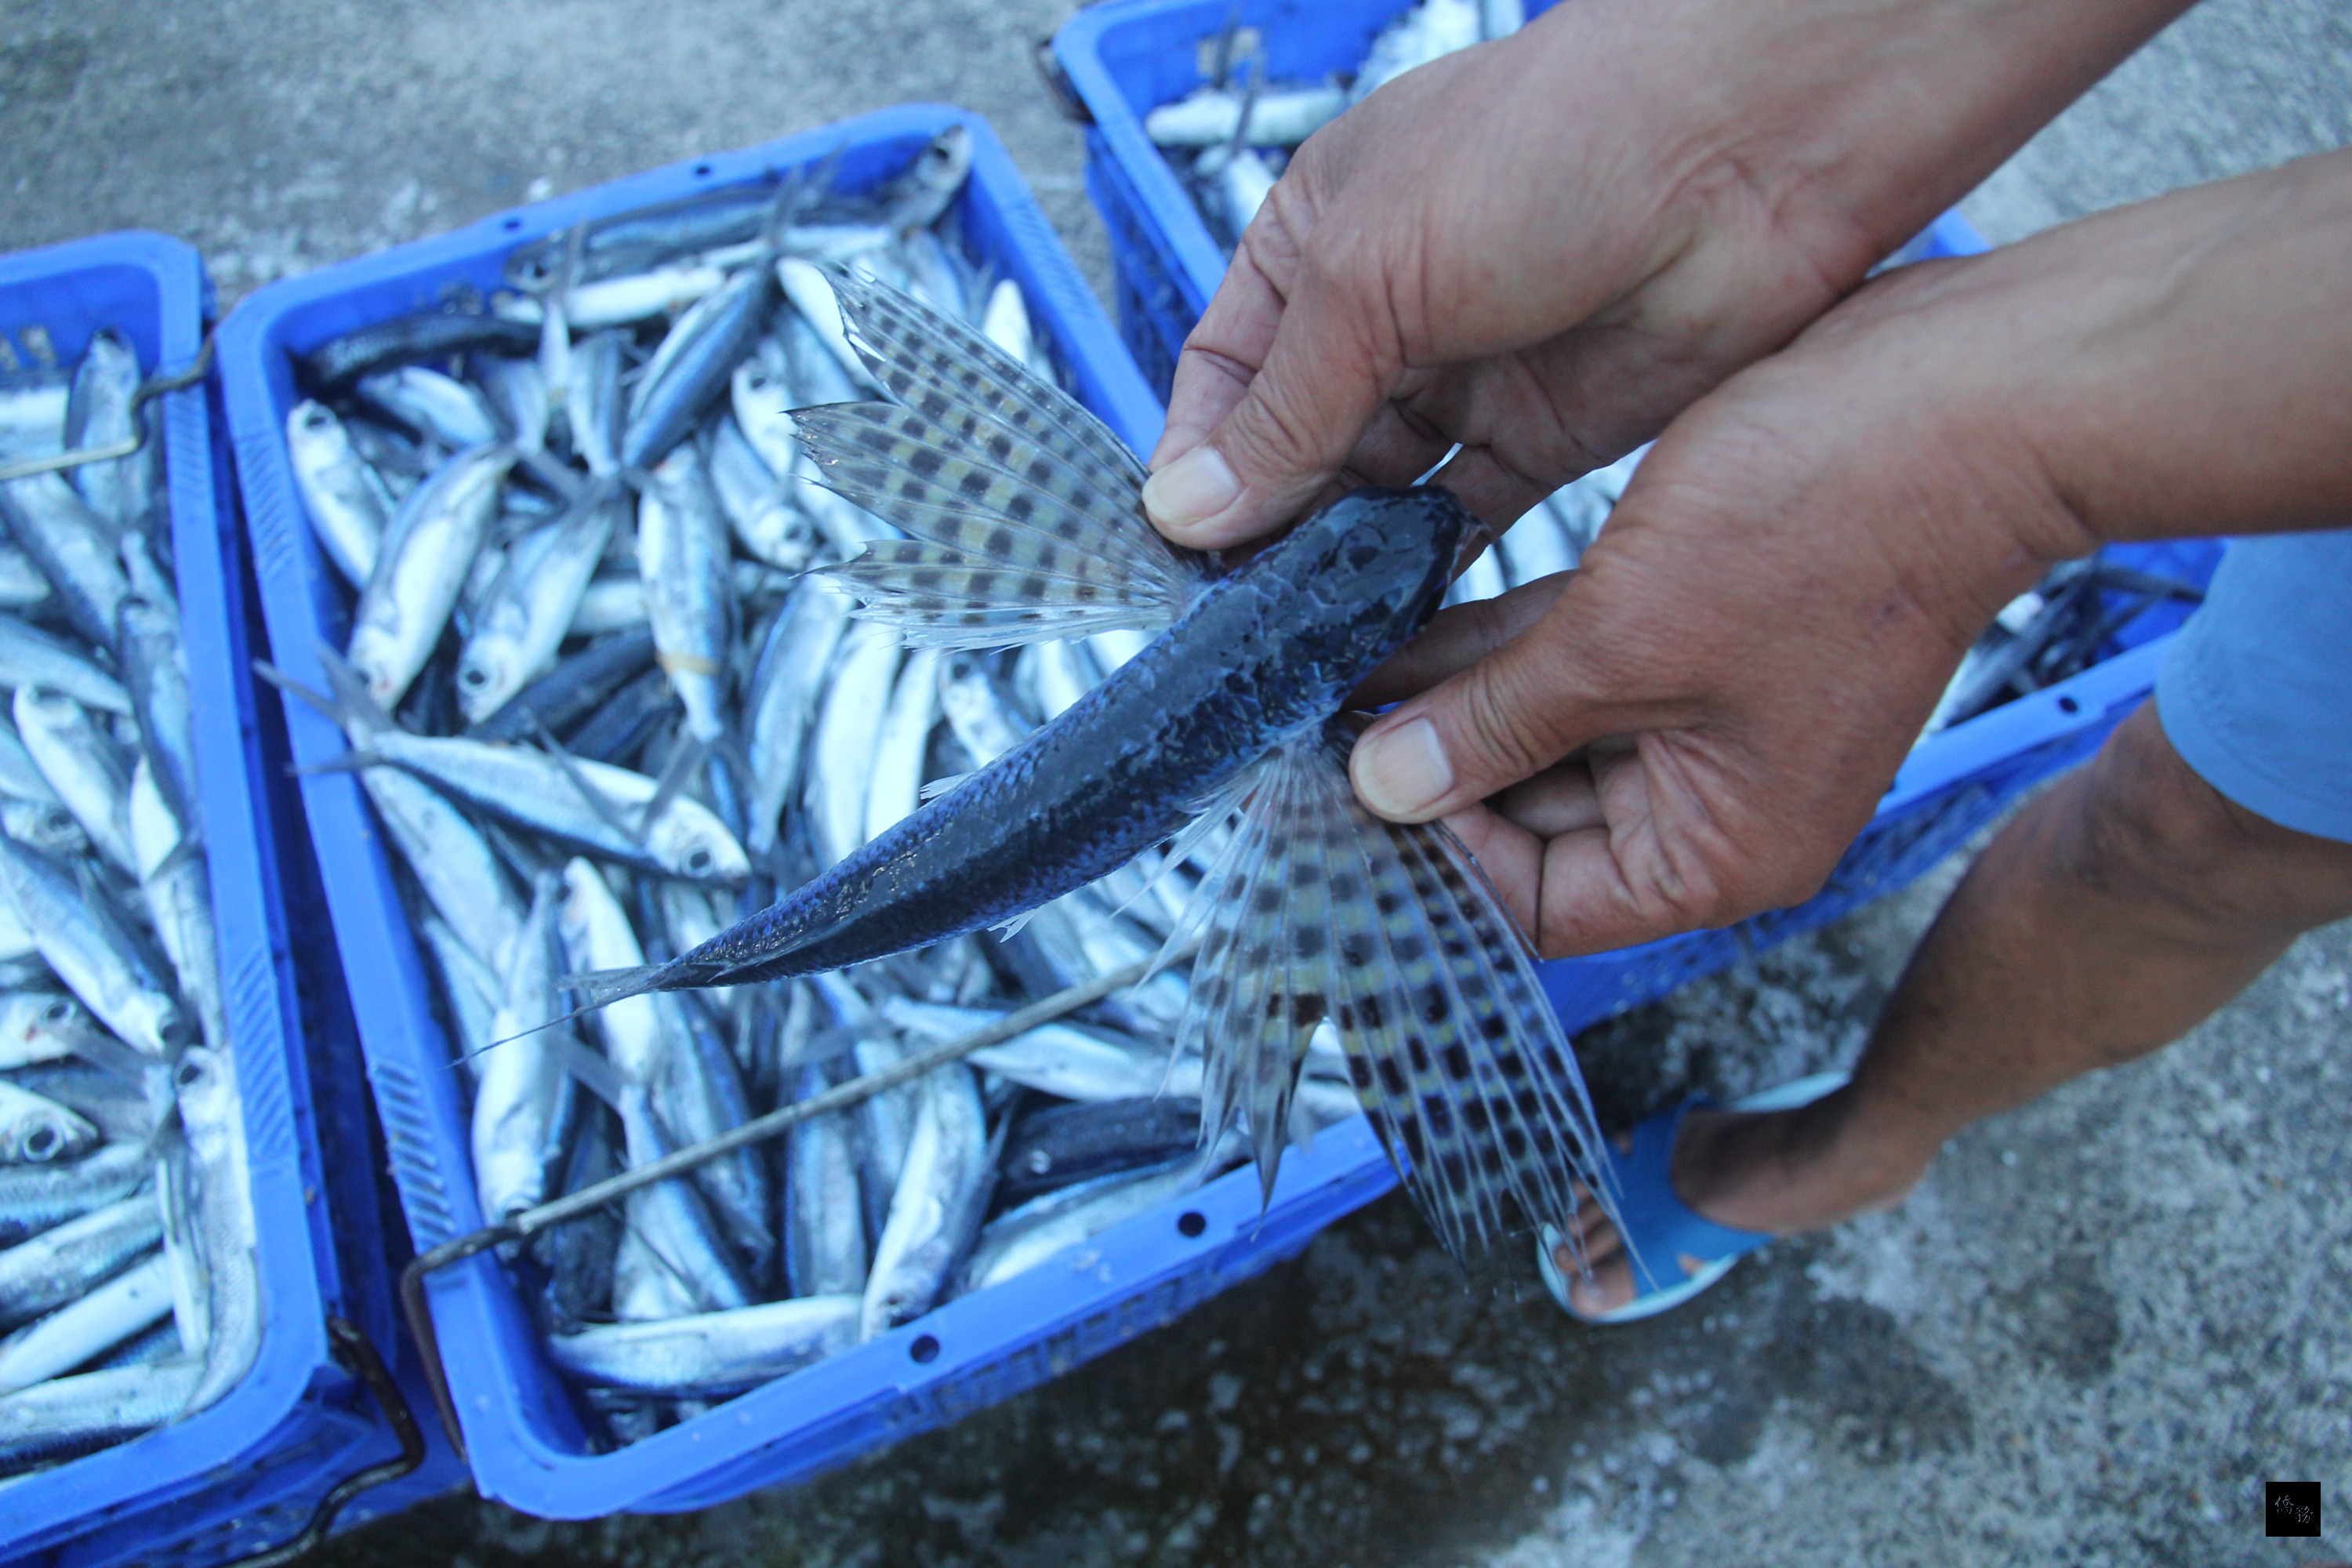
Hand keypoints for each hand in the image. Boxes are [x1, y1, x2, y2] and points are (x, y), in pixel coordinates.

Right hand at [1141, 0, 2187, 549]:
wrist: (1753, 148)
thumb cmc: (1559, 142)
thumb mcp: (1377, 273)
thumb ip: (1288, 405)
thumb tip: (1192, 507)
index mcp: (1324, 236)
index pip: (1228, 370)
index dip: (1202, 458)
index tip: (1183, 543)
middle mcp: (1390, 307)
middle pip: (1298, 444)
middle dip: (1270, 525)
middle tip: (1243, 612)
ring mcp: (1471, 373)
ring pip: (1377, 495)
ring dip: (1343, 560)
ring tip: (1308, 631)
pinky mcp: (1546, 435)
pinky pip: (1461, 523)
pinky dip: (1424, 572)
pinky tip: (1393, 618)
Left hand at [1349, 148, 2351, 957]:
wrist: (1967, 397)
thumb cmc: (1827, 523)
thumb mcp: (1624, 641)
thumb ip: (1496, 725)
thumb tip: (1384, 788)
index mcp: (1717, 854)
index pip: (1538, 903)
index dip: (1434, 856)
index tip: (1336, 791)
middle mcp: (1714, 804)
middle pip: (1533, 822)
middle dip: (1428, 769)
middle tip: (1310, 727)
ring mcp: (1711, 717)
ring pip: (1545, 731)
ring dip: (1450, 701)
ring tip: (1332, 670)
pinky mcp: (1701, 631)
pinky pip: (1578, 661)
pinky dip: (1500, 647)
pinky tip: (1397, 619)